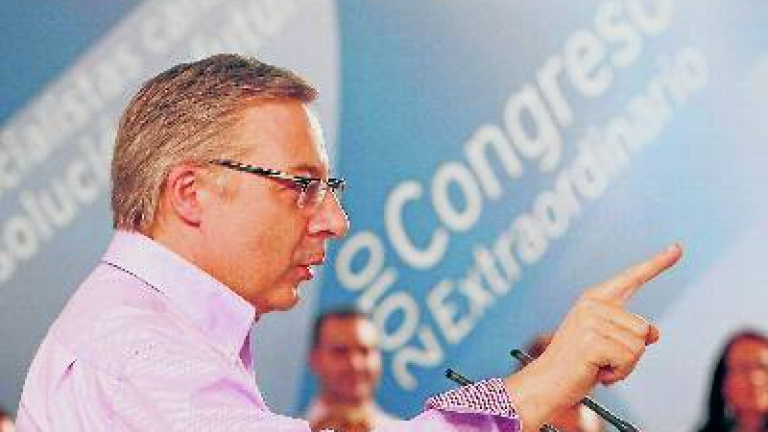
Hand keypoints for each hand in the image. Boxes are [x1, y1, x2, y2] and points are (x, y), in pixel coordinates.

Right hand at [504, 244, 682, 429]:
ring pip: (639, 345)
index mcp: (594, 299)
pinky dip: (619, 373)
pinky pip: (629, 359)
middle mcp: (592, 305)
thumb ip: (629, 333)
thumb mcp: (607, 344)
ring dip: (624, 365)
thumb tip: (655, 333)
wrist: (547, 383)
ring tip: (599, 367)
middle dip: (631, 353)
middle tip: (604, 361)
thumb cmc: (577, 365)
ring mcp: (590, 321)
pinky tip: (598, 374)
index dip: (656, 264)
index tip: (677, 248)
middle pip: (643, 327)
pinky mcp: (591, 341)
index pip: (631, 278)